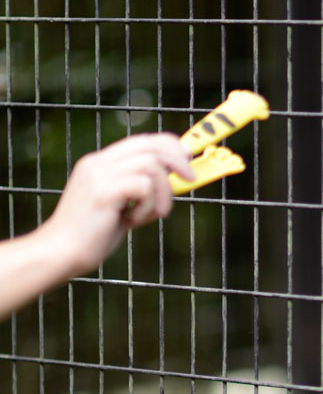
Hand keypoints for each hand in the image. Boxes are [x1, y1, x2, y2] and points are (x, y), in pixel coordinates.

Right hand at [36, 132, 193, 278]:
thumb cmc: (91, 236)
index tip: (187, 158)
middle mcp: (98, 163)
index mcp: (100, 163)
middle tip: (191, 178)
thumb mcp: (121, 208)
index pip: (141, 141)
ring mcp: (99, 174)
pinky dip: (149, 205)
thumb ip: (140, 193)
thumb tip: (172, 183)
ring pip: (151, 165)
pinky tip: (134, 221)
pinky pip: (144, 186)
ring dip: (163, 193)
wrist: (61, 252)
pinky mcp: (103, 191)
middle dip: (177, 160)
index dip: (168, 146)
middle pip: (149, 145)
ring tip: (155, 215)